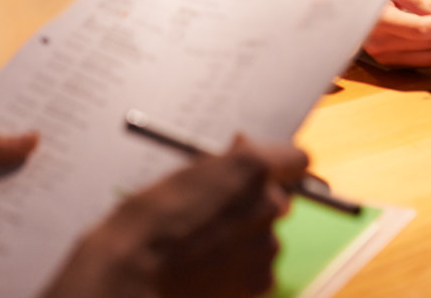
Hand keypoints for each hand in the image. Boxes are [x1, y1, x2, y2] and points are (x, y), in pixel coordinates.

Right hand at [46, 139, 306, 297]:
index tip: (258, 171)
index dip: (278, 164)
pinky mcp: (262, 281)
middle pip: (277, 199)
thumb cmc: (147, 222)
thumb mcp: (181, 176)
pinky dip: (240, 267)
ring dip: (244, 237)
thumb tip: (242, 149)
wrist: (136, 278)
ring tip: (204, 247)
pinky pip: (258, 267)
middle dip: (253, 204)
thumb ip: (223, 164)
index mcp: (251, 169)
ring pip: (265, 235)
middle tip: (218, 213)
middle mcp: (269, 205)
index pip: (294, 158)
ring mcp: (268, 246)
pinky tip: (208, 269)